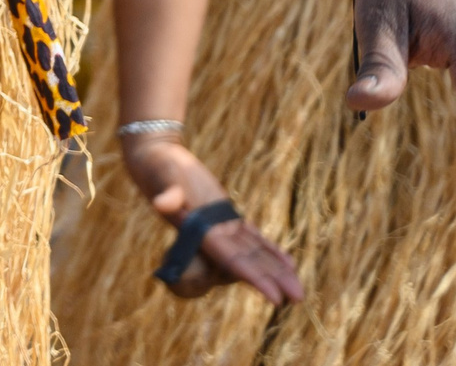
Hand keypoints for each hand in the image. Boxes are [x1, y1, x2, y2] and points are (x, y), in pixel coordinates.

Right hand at [122, 134, 304, 303]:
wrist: (155, 157)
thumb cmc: (157, 166)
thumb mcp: (163, 175)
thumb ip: (166, 191)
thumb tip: (162, 202)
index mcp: (198, 232)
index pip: (231, 260)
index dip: (255, 278)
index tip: (276, 298)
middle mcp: (210, 236)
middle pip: (248, 262)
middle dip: (273, 279)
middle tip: (299, 298)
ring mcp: (220, 227)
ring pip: (254, 252)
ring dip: (276, 269)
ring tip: (298, 289)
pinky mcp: (225, 215)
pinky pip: (251, 237)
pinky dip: (269, 250)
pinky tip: (287, 261)